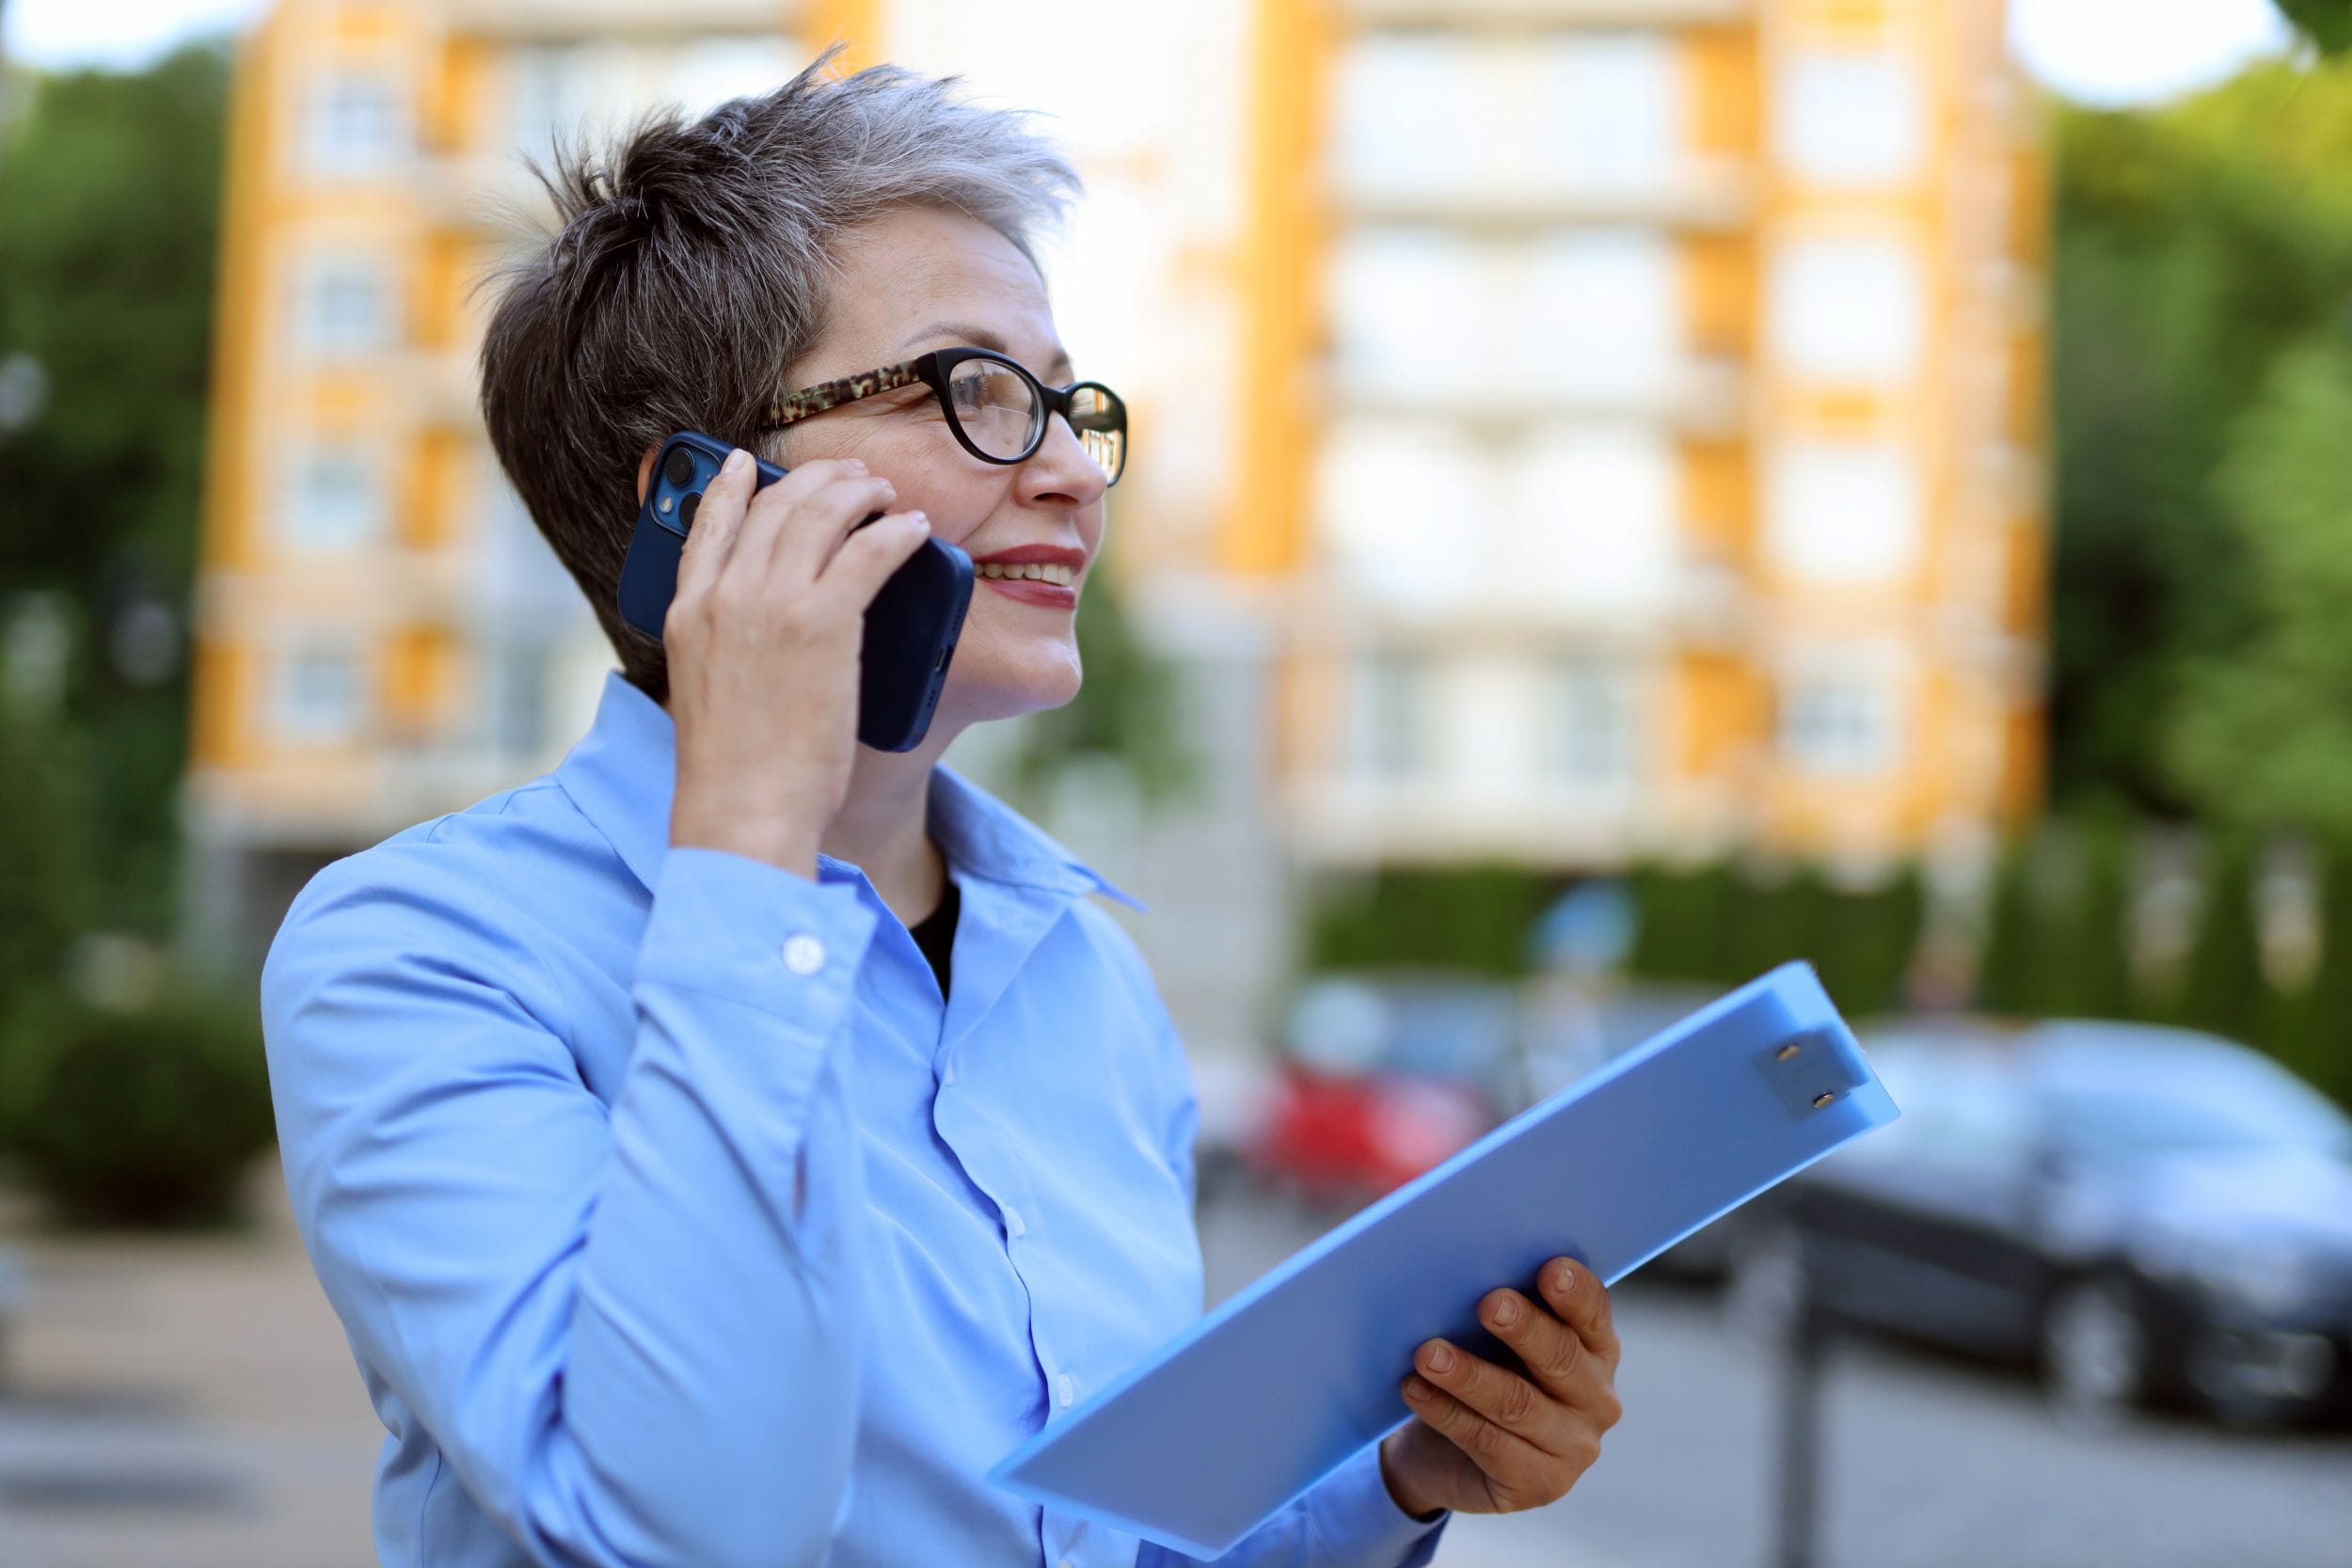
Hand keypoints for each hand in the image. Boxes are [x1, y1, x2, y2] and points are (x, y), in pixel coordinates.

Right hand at [662, 449, 931, 877]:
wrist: (743, 809)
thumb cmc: (733, 773)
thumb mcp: (706, 693)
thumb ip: (725, 648)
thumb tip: (767, 635)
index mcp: (687, 613)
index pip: (706, 526)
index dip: (728, 484)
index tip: (746, 462)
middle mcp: (724, 596)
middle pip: (774, 507)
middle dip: (817, 480)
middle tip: (850, 475)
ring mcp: (772, 604)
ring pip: (822, 515)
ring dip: (861, 492)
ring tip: (887, 492)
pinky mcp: (823, 624)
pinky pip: (869, 552)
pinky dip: (897, 532)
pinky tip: (916, 530)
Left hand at [1376, 1256, 1621, 1519]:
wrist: (1444, 1451)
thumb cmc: (1480, 1369)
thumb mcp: (1494, 1338)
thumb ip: (1501, 1307)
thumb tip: (1465, 1266)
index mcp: (1597, 1349)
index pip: (1594, 1314)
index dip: (1576, 1293)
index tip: (1551, 1269)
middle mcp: (1598, 1399)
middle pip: (1561, 1359)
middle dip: (1524, 1329)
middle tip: (1488, 1304)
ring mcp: (1573, 1448)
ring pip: (1518, 1404)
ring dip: (1469, 1376)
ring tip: (1427, 1353)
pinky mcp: (1537, 1484)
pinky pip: (1487, 1442)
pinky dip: (1446, 1412)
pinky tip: (1414, 1390)